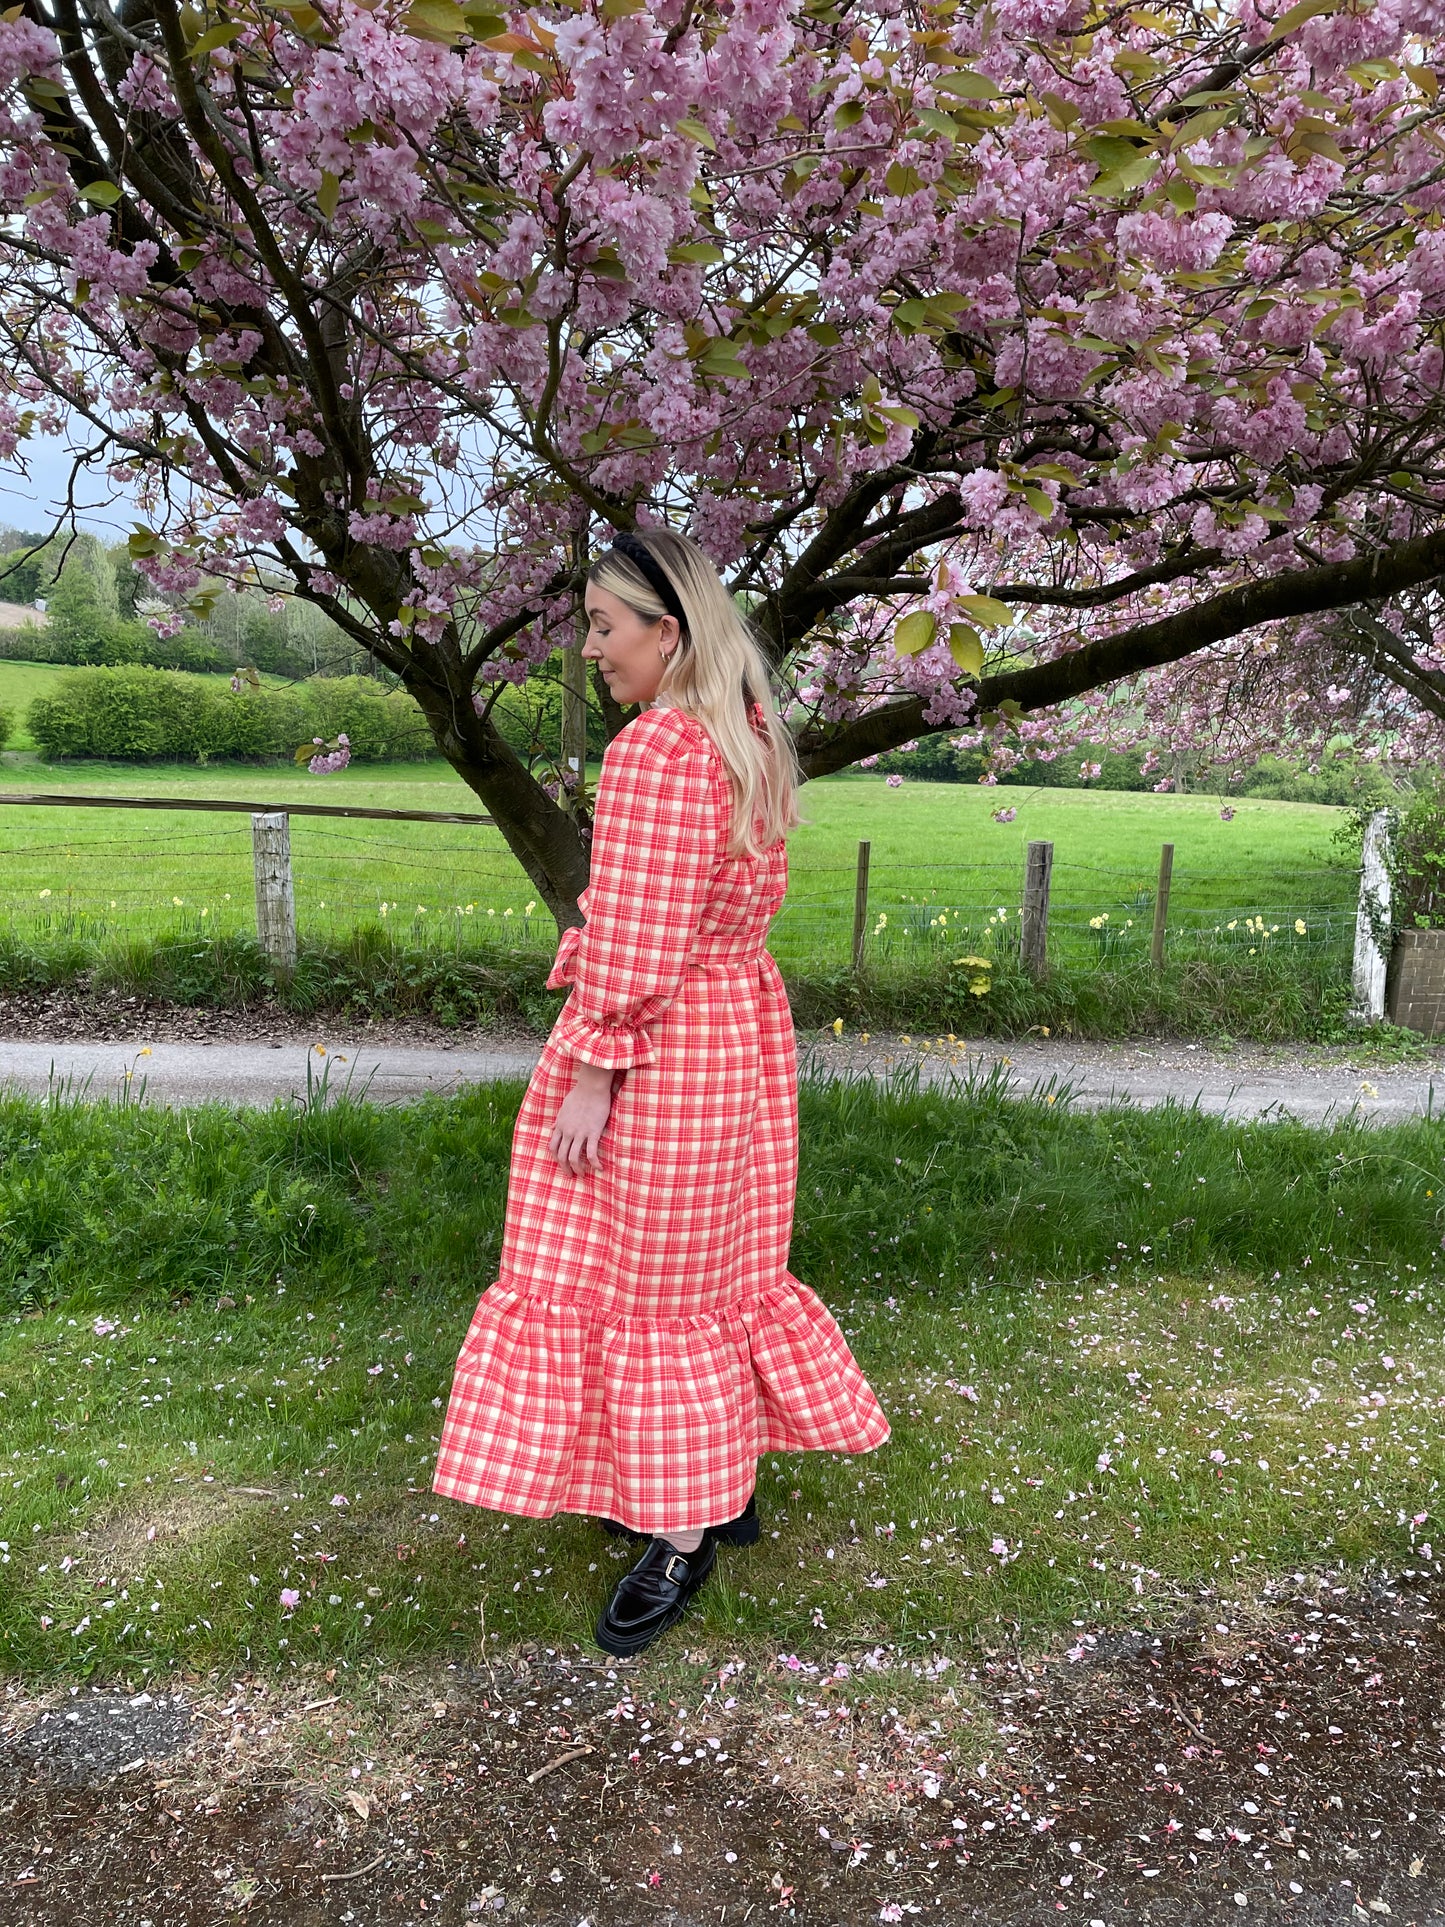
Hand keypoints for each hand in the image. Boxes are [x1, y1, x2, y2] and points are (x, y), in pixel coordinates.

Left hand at [548, 1059, 616, 1174]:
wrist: (592, 1086)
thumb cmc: (580, 1094)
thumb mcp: (564, 1107)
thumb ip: (558, 1119)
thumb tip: (552, 1126)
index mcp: (560, 1125)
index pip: (552, 1146)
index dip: (556, 1158)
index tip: (562, 1163)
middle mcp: (567, 1131)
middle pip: (561, 1156)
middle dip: (565, 1168)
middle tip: (571, 1175)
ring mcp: (580, 1133)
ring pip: (573, 1158)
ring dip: (577, 1169)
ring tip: (583, 1174)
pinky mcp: (593, 1132)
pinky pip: (591, 1153)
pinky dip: (594, 1163)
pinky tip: (600, 1168)